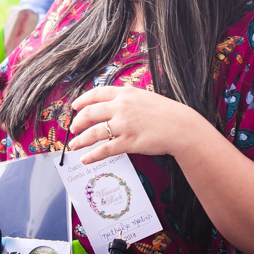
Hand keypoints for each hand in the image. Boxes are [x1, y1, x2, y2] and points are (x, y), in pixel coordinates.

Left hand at [66, 86, 209, 163]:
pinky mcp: (128, 142)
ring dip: (80, 140)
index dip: (82, 100)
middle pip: (90, 113)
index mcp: (125, 94)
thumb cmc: (167, 113)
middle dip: (78, 122)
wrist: (181, 127)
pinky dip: (92, 155)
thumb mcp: (145, 97)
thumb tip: (117, 99)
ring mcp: (123, 125)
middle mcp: (121, 107)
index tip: (74, 106)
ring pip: (93, 132)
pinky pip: (104, 150)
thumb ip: (129, 98)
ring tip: (74, 145)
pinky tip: (85, 159)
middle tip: (73, 128)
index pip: (96, 94)